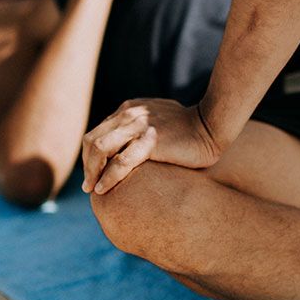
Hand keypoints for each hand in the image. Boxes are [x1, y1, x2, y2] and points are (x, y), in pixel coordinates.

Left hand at [81, 98, 221, 194]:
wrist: (213, 125)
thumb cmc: (191, 129)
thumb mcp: (160, 122)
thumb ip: (143, 129)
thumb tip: (135, 147)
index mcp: (130, 109)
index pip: (98, 131)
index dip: (91, 155)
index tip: (93, 174)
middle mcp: (129, 114)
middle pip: (92, 140)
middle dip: (87, 165)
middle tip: (89, 186)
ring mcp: (139, 126)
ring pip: (100, 148)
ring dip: (92, 172)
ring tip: (94, 190)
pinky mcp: (150, 141)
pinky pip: (121, 161)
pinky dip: (108, 177)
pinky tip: (104, 190)